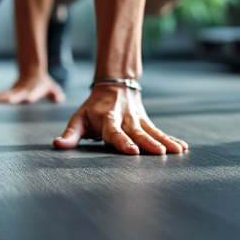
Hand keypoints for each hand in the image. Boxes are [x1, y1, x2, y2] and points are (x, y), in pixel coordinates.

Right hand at [0, 71, 63, 103]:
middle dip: (14, 97)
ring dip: (2, 97)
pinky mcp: (12, 90)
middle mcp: (25, 89)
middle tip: (9, 101)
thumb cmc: (44, 84)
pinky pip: (3, 93)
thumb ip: (56, 94)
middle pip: (19, 94)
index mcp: (36, 89)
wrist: (32, 71)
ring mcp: (17, 90)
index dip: (32, 95)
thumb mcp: (52, 88)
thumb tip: (60, 97)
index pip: (34, 92)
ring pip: (8, 93)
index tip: (29, 99)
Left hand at [53, 84, 186, 154]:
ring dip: (164, 141)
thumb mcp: (78, 118)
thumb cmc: (92, 108)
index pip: (114, 132)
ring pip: (152, 132)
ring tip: (176, 151)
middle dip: (147, 143)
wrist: (113, 86)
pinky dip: (171, 139)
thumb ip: (71, 134)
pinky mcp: (146, 122)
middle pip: (137, 133)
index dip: (122, 141)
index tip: (131, 150)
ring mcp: (137, 121)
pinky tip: (182, 147)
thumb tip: (58, 145)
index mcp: (107, 119)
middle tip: (158, 152)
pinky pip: (160, 131)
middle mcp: (124, 120)